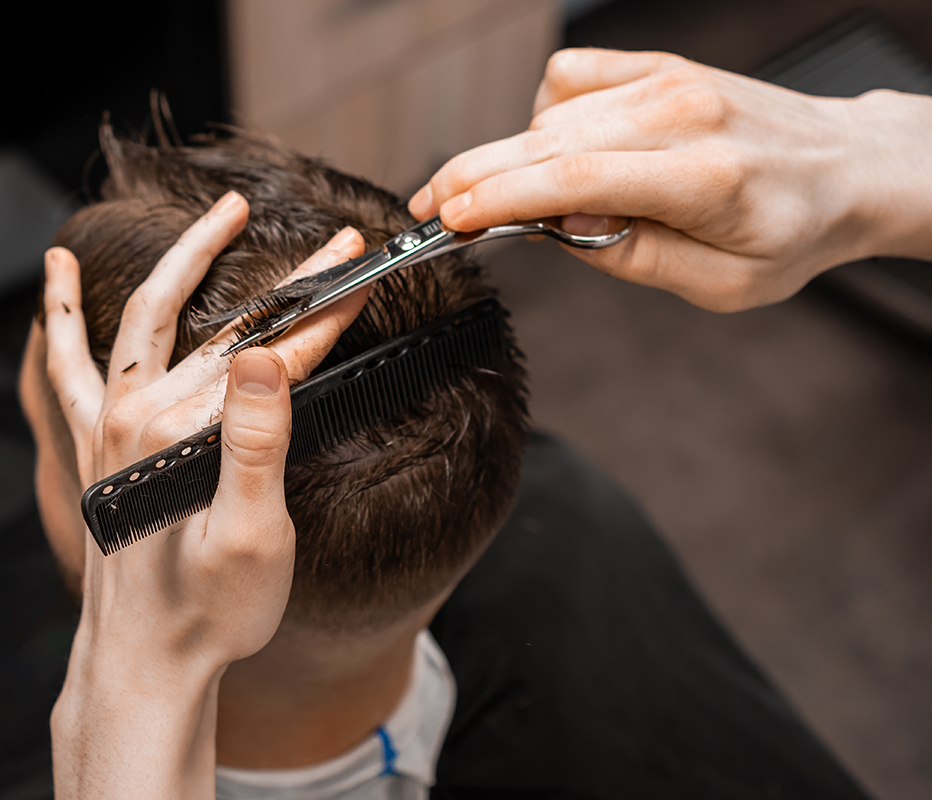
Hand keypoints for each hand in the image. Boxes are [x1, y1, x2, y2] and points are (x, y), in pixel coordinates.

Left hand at [40, 191, 367, 798]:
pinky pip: (70, 363)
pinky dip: (63, 314)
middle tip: (337, 244)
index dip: (327, 310)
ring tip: (221, 217)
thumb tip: (268, 358)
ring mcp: (111, 425)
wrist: (145, 660)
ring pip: (151, 319)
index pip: (276, 353)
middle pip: (230, 329)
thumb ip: (257, 443)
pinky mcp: (96, 443)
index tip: (364, 270)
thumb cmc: (210, 611)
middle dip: (292, 284)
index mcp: (186, 433)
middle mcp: (139, 416)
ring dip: (187, 260)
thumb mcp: (252, 537)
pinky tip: (55, 271)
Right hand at [409, 48, 931, 310]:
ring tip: (509, 202)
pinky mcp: (657, 66)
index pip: (573, 178)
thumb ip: (632, 257)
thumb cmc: (790, 231)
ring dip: (512, 159)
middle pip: (544, 140)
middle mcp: (681, 115)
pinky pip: (569, 79)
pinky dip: (544, 117)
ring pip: (549, 116)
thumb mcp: (721, 285)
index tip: (450, 219)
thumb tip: (559, 230)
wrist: (844, 166)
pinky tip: (552, 149)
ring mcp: (667, 82)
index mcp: (703, 177)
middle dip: (473, 177)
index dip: (498, 199)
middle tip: (429, 210)